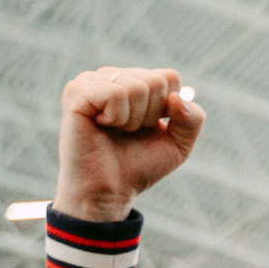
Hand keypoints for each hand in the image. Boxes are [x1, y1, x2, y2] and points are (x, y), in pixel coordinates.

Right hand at [53, 67, 202, 221]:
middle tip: (130, 132)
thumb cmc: (139, 166)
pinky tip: (101, 126)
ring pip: (136, 86)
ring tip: (115, 130)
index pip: (170, 77)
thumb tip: (176, 97)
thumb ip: (192, 119)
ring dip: (134, 119)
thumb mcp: (179, 144)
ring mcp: (91, 81)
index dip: (168, 110)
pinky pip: (116, 93)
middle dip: (151, 115)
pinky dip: (117, 117)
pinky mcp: (76, 91)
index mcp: (134, 81)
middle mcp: (112, 76)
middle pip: (155, 81)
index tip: (150, 128)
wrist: (109, 190)